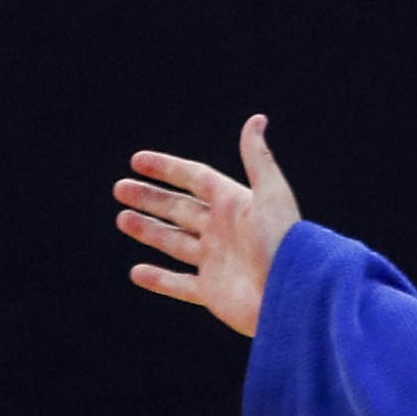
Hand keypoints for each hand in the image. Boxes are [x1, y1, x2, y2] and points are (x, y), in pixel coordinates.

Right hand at [115, 115, 301, 338]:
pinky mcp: (214, 293)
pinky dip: (158, 280)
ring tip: (122, 219)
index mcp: (236, 206)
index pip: (196, 179)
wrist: (296, 296)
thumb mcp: (272, 195)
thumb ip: (258, 159)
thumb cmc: (285, 243)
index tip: (137, 160)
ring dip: (149, 230)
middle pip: (180, 209)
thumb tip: (257, 119)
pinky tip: (137, 272)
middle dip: (151, 198)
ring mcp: (218, 262)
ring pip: (175, 243)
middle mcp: (225, 232)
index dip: (167, 168)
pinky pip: (179, 284)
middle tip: (120, 188)